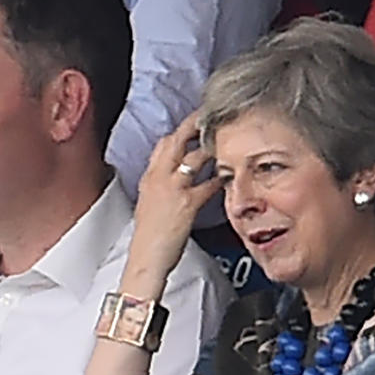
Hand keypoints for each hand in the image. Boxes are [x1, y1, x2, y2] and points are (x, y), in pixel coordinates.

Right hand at [123, 113, 220, 298]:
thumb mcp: (147, 204)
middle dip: (194, 125)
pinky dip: (220, 179)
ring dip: (211, 148)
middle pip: (177, 141)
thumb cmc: (149, 236)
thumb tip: (171, 181)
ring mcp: (173, 189)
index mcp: (149, 177)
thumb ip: (159, 187)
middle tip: (210, 117)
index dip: (179, 131)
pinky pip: (207, 184)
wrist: (146, 257)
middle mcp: (159, 178)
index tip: (192, 124)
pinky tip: (229, 176)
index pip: (163, 144)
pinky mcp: (187, 203)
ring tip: (225, 141)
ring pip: (194, 157)